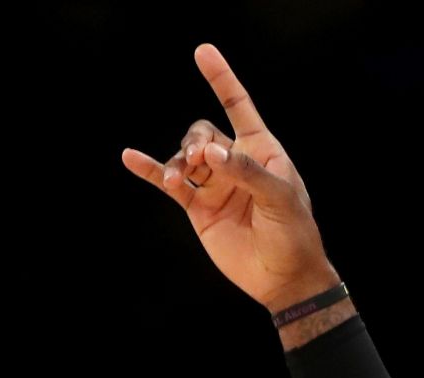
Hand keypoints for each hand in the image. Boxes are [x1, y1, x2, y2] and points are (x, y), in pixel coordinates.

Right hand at [121, 44, 338, 310]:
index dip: (221, 79)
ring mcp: (215, 185)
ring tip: (179, 178)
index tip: (203, 52)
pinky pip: (169, 182)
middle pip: (203, 132)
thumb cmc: (293, 234)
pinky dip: (149, 169)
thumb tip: (211, 153)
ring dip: (178, 161)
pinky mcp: (198, 208)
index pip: (239, 106)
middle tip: (201, 161)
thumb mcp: (280, 198)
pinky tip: (130, 157)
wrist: (283, 278)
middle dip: (196, 141)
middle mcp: (235, 163)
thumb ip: (246, 172)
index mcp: (262, 151)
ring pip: (185, 156)